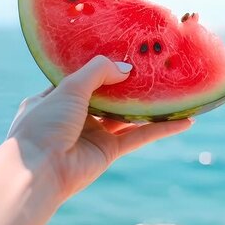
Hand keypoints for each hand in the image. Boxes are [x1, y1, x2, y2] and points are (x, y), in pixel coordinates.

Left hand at [7, 55, 192, 200]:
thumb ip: (98, 72)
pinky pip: (139, 137)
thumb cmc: (44, 124)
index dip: (101, 68)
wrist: (40, 171)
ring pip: (126, 116)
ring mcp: (93, 135)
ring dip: (147, 106)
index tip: (125, 53)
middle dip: (128, 85)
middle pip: (107, 96)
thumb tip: (126, 69)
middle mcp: (74, 116)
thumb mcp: (69, 88)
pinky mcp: (109, 152)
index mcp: (55, 99)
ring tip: (172, 91)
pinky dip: (161, 129)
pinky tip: (184, 121)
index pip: (82, 79)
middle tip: (152, 68)